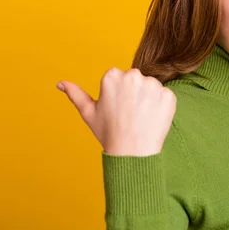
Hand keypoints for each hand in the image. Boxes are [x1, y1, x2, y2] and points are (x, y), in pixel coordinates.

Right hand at [57, 68, 176, 155]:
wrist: (132, 154)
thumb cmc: (109, 133)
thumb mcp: (88, 113)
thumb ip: (75, 94)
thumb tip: (60, 83)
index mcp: (112, 76)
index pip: (119, 78)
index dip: (119, 94)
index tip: (118, 109)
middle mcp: (132, 76)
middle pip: (136, 80)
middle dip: (134, 93)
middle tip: (129, 114)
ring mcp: (152, 85)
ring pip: (151, 87)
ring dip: (149, 99)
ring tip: (141, 118)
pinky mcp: (168, 95)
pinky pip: (166, 96)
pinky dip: (162, 107)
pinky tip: (153, 119)